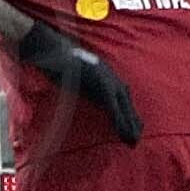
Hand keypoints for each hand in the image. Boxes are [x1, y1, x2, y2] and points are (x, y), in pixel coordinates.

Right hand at [16, 21, 141, 143]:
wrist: (53, 49)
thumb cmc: (61, 63)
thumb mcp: (78, 78)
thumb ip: (88, 89)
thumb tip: (96, 103)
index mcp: (106, 74)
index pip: (122, 96)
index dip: (128, 113)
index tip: (133, 128)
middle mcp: (110, 76)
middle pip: (127, 102)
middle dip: (133, 121)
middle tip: (136, 140)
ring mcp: (107, 79)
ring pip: (123, 105)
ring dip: (128, 124)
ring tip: (132, 141)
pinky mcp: (101, 84)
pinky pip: (112, 106)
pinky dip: (118, 119)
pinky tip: (121, 131)